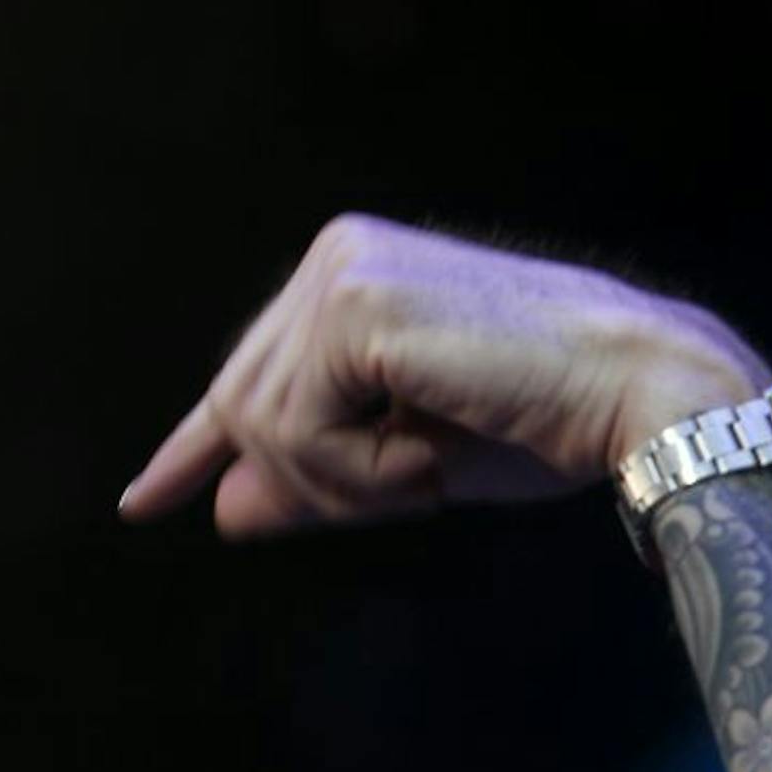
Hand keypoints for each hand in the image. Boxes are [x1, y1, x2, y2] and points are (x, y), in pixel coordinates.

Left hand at [118, 214, 770, 537]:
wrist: (631, 397)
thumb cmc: (536, 423)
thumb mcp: (395, 465)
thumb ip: (305, 479)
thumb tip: (221, 512)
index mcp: (344, 276)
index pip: (245, 377)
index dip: (190, 450)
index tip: (141, 502)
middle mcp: (331, 258)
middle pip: (245, 413)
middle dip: (314, 479)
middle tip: (411, 482)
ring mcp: (338, 273)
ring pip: (268, 432)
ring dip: (348, 480)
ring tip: (434, 455)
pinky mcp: (354, 306)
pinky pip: (303, 433)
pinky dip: (363, 471)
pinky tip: (430, 444)